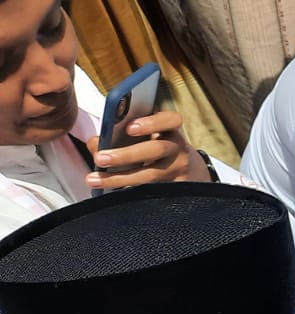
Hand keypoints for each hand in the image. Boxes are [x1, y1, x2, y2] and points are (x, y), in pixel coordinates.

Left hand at [87, 110, 208, 189]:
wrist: (182, 171)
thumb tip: (95, 144)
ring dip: (120, 178)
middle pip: (157, 149)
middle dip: (126, 155)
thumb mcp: (142, 137)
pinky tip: (109, 193)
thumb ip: (119, 134)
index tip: (129, 128)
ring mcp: (178, 171)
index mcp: (169, 130)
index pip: (171, 120)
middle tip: (100, 158)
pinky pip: (150, 193)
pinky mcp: (174, 190)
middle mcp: (178, 149)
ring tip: (94, 180)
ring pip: (151, 175)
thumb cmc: (151, 148)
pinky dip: (128, 192)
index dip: (152, 123)